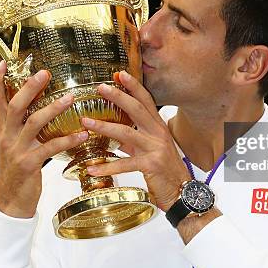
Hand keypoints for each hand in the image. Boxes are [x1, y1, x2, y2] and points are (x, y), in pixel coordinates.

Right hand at [0, 60, 88, 217]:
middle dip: (29, 88)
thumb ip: (22, 126)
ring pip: (33, 124)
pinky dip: (67, 140)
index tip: (3, 63)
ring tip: (71, 99)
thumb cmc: (18, 169)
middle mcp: (7, 136)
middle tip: (45, 72)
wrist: (11, 202)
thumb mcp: (14, 145)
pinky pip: (50, 148)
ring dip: (53, 109)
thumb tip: (39, 105)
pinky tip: (83, 134)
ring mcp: (17, 150)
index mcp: (3, 129)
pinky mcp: (29, 164)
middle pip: (15, 106)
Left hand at [83, 71, 190, 211]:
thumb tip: (112, 132)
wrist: (182, 192)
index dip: (134, 86)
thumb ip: (132, 140)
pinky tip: (92, 168)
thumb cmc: (165, 171)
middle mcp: (158, 134)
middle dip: (118, 96)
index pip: (146, 101)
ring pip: (127, 132)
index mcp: (158, 127)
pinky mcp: (151, 165)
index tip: (120, 74)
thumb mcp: (149, 150)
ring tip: (86, 122)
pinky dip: (107, 166)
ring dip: (104, 126)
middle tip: (101, 87)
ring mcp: (155, 148)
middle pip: (137, 109)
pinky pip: (125, 163)